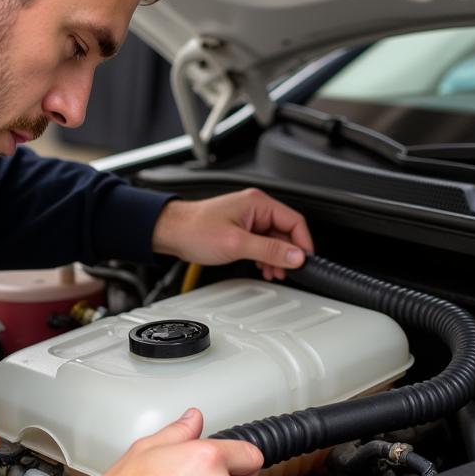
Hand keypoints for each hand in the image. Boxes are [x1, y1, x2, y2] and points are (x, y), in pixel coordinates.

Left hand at [152, 189, 313, 279]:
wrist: (170, 232)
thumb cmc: (195, 230)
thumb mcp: (237, 243)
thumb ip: (269, 250)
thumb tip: (295, 256)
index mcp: (258, 203)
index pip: (295, 221)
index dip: (303, 243)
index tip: (303, 262)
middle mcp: (255, 207)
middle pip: (286, 231)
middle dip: (287, 254)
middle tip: (286, 271)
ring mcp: (247, 218)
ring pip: (274, 238)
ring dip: (276, 257)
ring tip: (273, 272)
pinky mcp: (240, 228)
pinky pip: (262, 242)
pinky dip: (265, 255)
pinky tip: (262, 267)